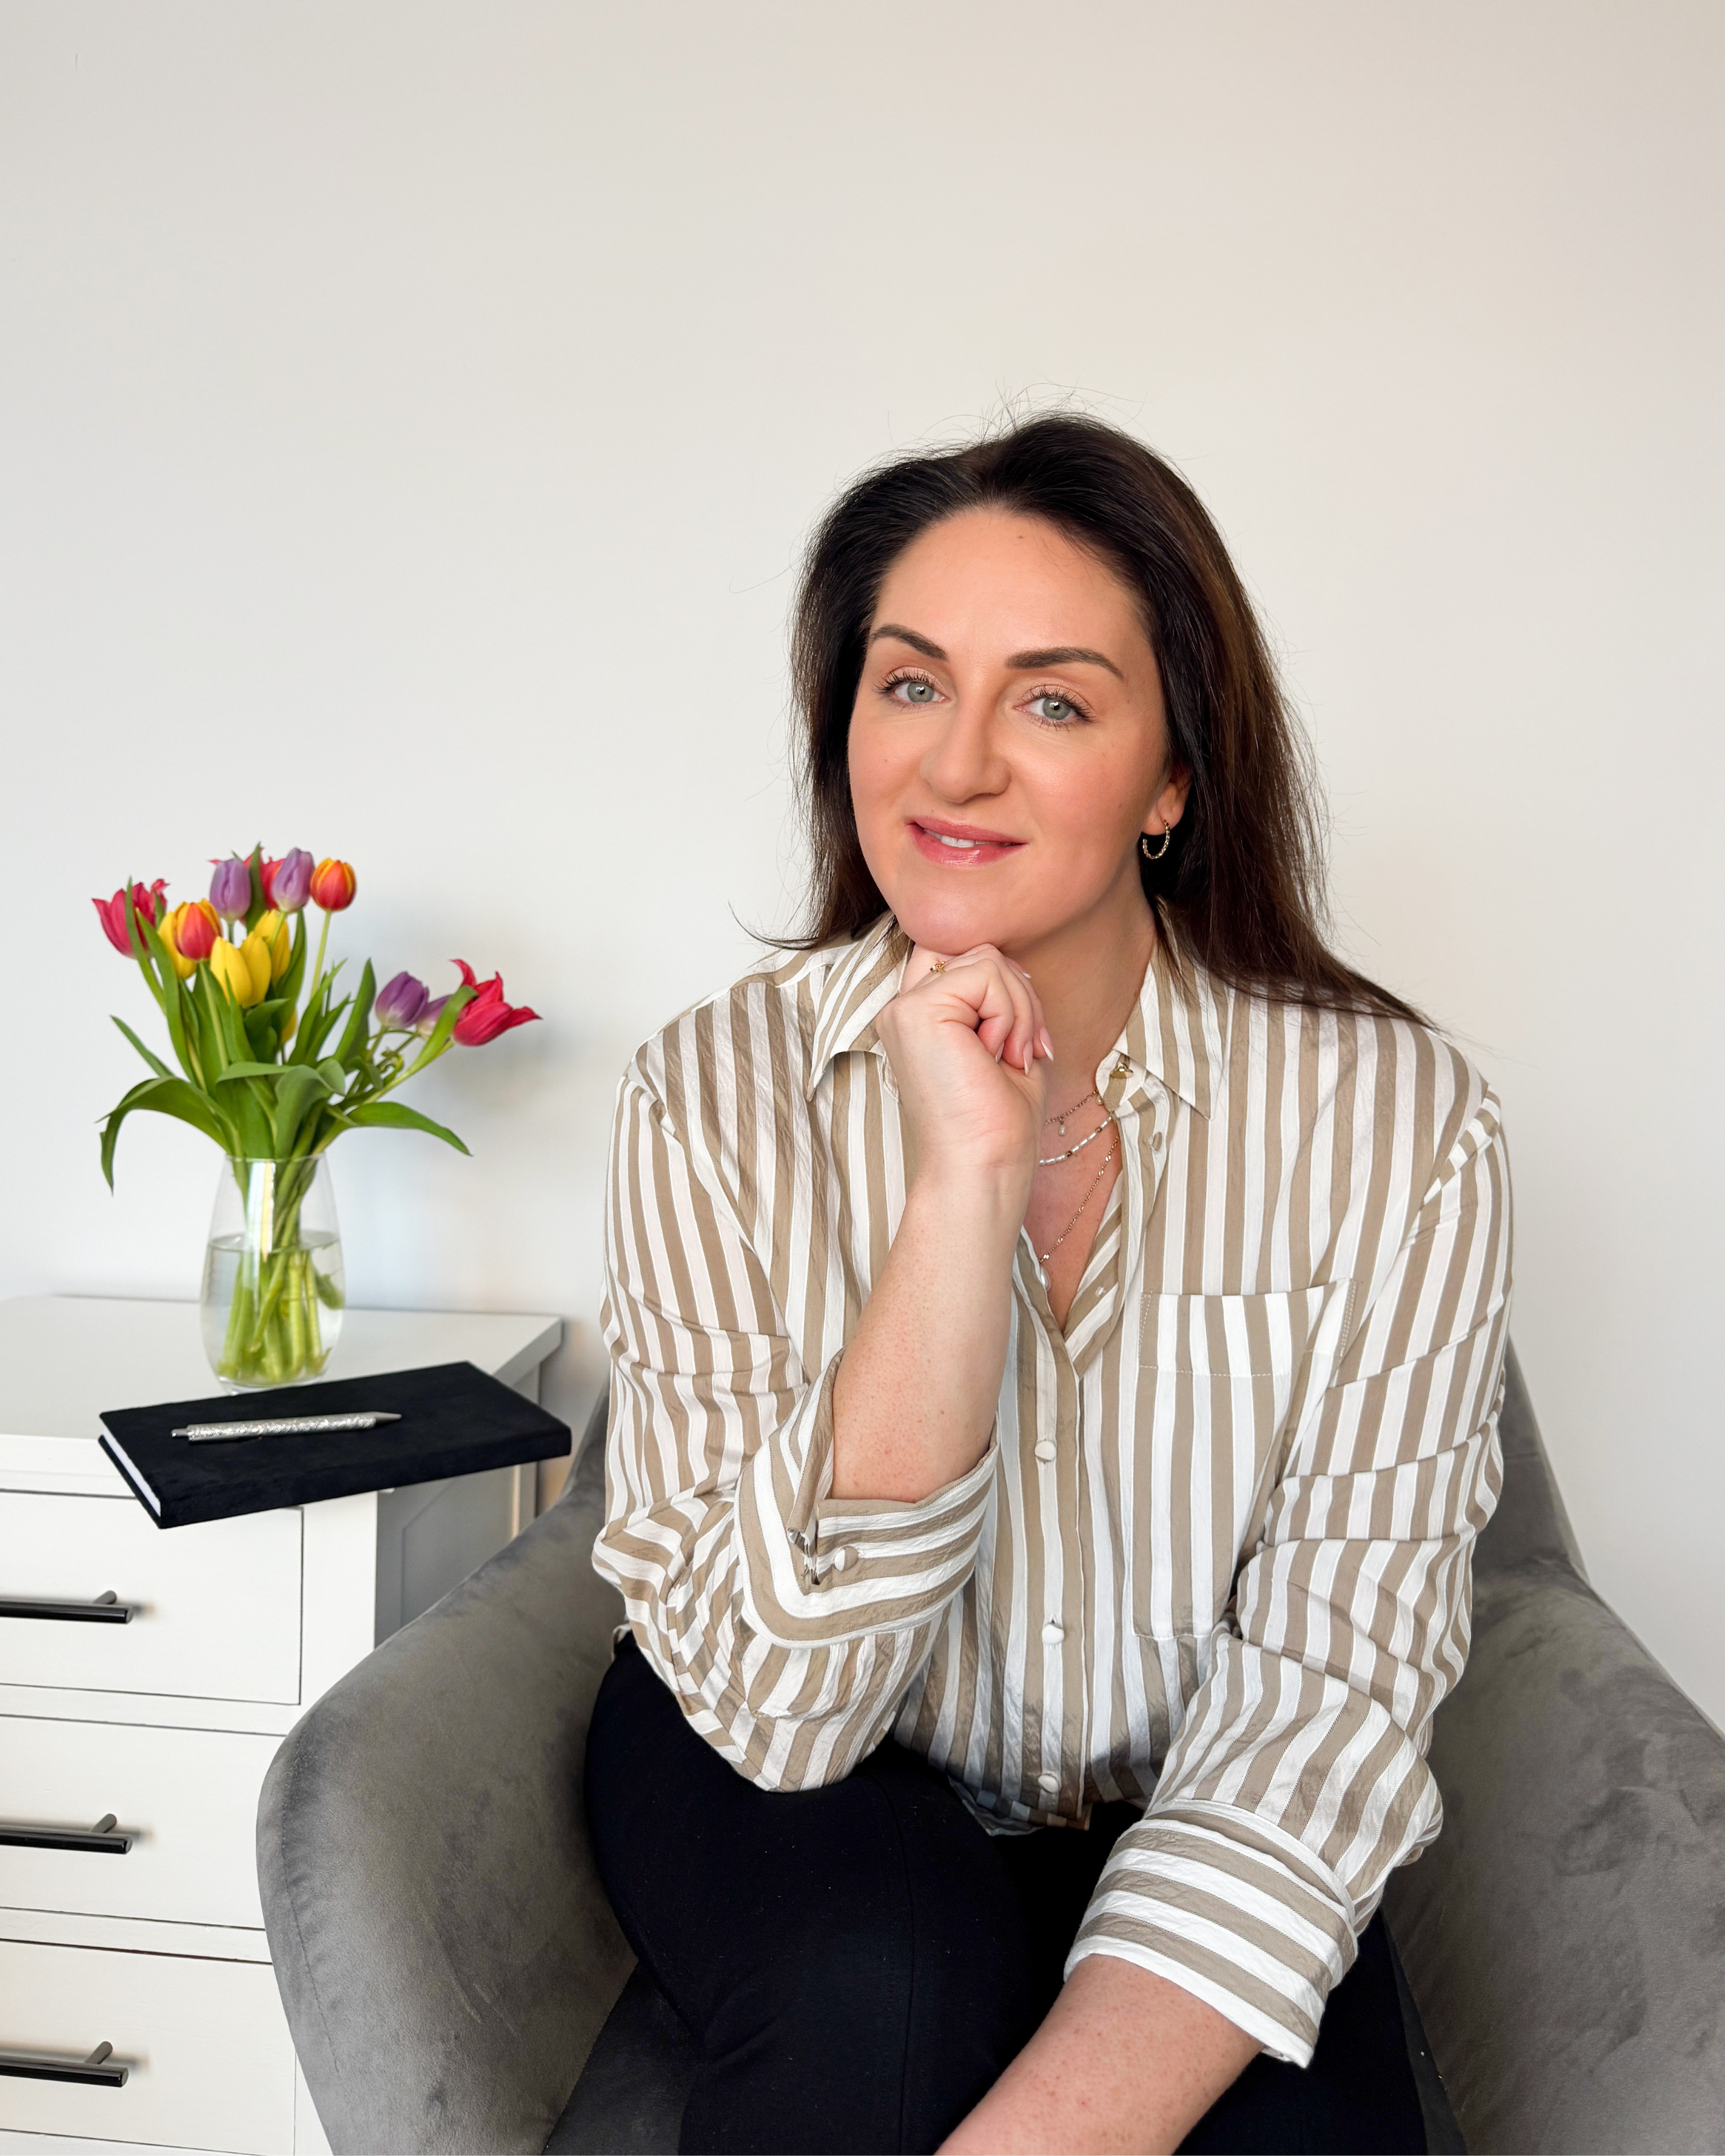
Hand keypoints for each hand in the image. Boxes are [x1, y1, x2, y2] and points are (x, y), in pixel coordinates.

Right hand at [875, 945, 1052, 1195]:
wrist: (985, 1167)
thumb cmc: (998, 1122)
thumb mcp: (1006, 1043)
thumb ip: (998, 997)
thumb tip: (1013, 961)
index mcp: (920, 1018)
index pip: (960, 956)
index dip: (1001, 982)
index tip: (1020, 1035)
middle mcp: (904, 1009)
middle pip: (980, 953)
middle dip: (1020, 996)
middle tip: (1024, 1051)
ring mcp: (905, 1009)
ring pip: (987, 958)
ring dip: (1019, 1009)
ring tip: (1009, 1058)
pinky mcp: (916, 1011)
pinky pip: (986, 973)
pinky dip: (1010, 1014)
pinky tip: (997, 1055)